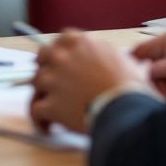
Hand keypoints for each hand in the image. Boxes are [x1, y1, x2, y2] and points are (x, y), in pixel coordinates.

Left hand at [30, 30, 147, 133]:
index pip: (63, 37)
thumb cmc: (128, 86)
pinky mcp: (51, 105)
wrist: (124, 109)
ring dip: (43, 92)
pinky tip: (48, 127)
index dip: (62, 48)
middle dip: (44, 64)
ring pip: (36, 81)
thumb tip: (113, 59)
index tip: (64, 56)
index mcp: (81, 43)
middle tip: (51, 76)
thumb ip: (107, 55)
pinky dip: (41, 120)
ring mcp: (54, 80)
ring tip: (51, 105)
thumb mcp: (122, 59)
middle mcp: (63, 57)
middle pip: (43, 54)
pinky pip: (36, 110)